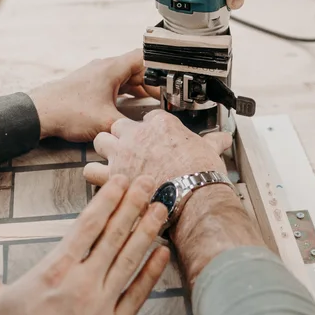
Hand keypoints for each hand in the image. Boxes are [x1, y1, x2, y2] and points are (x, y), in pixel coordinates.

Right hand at [0, 175, 169, 314]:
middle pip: (114, 235)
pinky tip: (162, 253)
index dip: (107, 200)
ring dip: (147, 230)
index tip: (119, 181)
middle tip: (148, 182)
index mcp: (54, 271)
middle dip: (133, 205)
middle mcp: (82, 283)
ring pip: (130, 259)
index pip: (88, 226)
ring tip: (160, 208)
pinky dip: (152, 272)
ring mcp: (101, 306)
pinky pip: (138, 294)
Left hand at [28, 50, 157, 141]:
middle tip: (164, 97)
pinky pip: (115, 84)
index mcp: (112, 69)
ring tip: (151, 101)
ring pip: (125, 77)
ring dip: (139, 87)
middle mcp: (104, 68)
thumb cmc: (67, 112)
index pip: (144, 58)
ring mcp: (96, 76)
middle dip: (152, 82)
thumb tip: (146, 132)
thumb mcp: (106, 122)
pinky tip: (129, 104)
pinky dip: (126, 92)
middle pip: (137, 68)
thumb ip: (130, 126)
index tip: (170, 80)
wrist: (39, 113)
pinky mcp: (89, 85)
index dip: (161, 68)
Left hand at [85, 110, 231, 186]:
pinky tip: (102, 179)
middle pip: (120, 125)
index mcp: (161, 125)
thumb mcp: (210, 151)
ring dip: (106, 150)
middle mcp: (138, 135)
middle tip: (131, 148)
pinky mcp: (112, 176)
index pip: (149, 116)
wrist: (192, 198)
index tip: (154, 138)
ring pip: (101, 141)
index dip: (151, 128)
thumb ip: (213, 142)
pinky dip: (94, 175)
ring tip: (114, 160)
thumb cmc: (200, 175)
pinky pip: (91, 170)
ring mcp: (123, 154)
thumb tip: (223, 138)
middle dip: (123, 135)